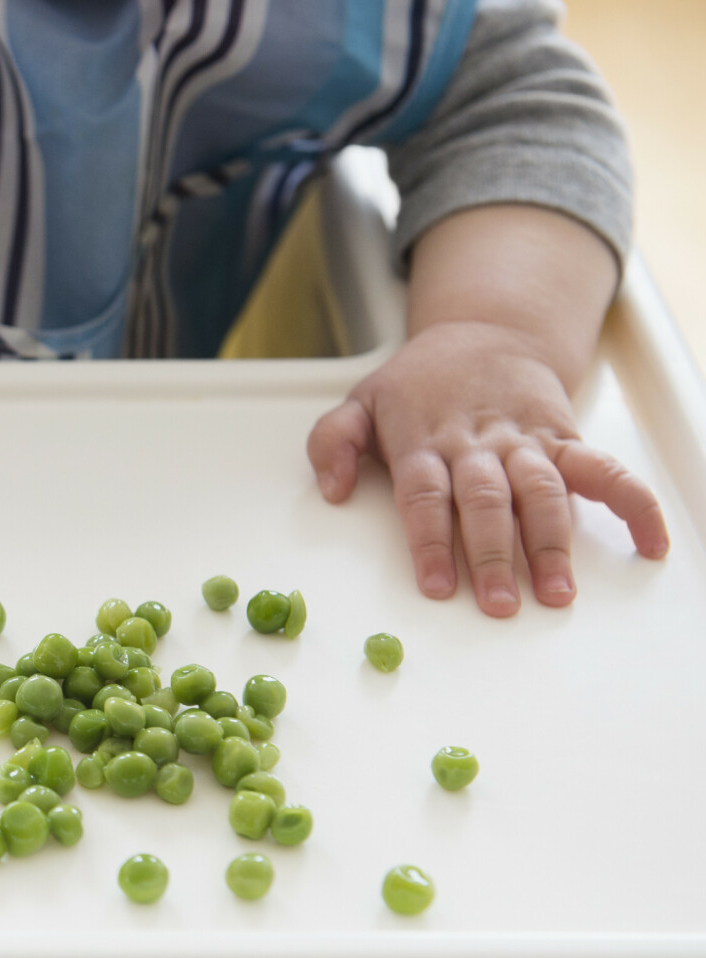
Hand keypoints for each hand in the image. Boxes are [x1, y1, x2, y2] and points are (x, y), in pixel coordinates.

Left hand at [308, 321, 668, 615]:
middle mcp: (477, 444)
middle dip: (494, 554)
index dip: (431, 542)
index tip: (436, 586)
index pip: (426, 496)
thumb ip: (333, 442)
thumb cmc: (420, 382)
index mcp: (424, 441)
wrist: (486, 331)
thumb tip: (331, 489)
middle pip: (486, 500)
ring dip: (552, 543)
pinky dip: (633, 503)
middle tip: (500, 603)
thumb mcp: (361, 401)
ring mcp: (524, 442)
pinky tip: (649, 543)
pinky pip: (603, 471)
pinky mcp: (564, 439)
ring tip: (557, 593)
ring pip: (542, 492)